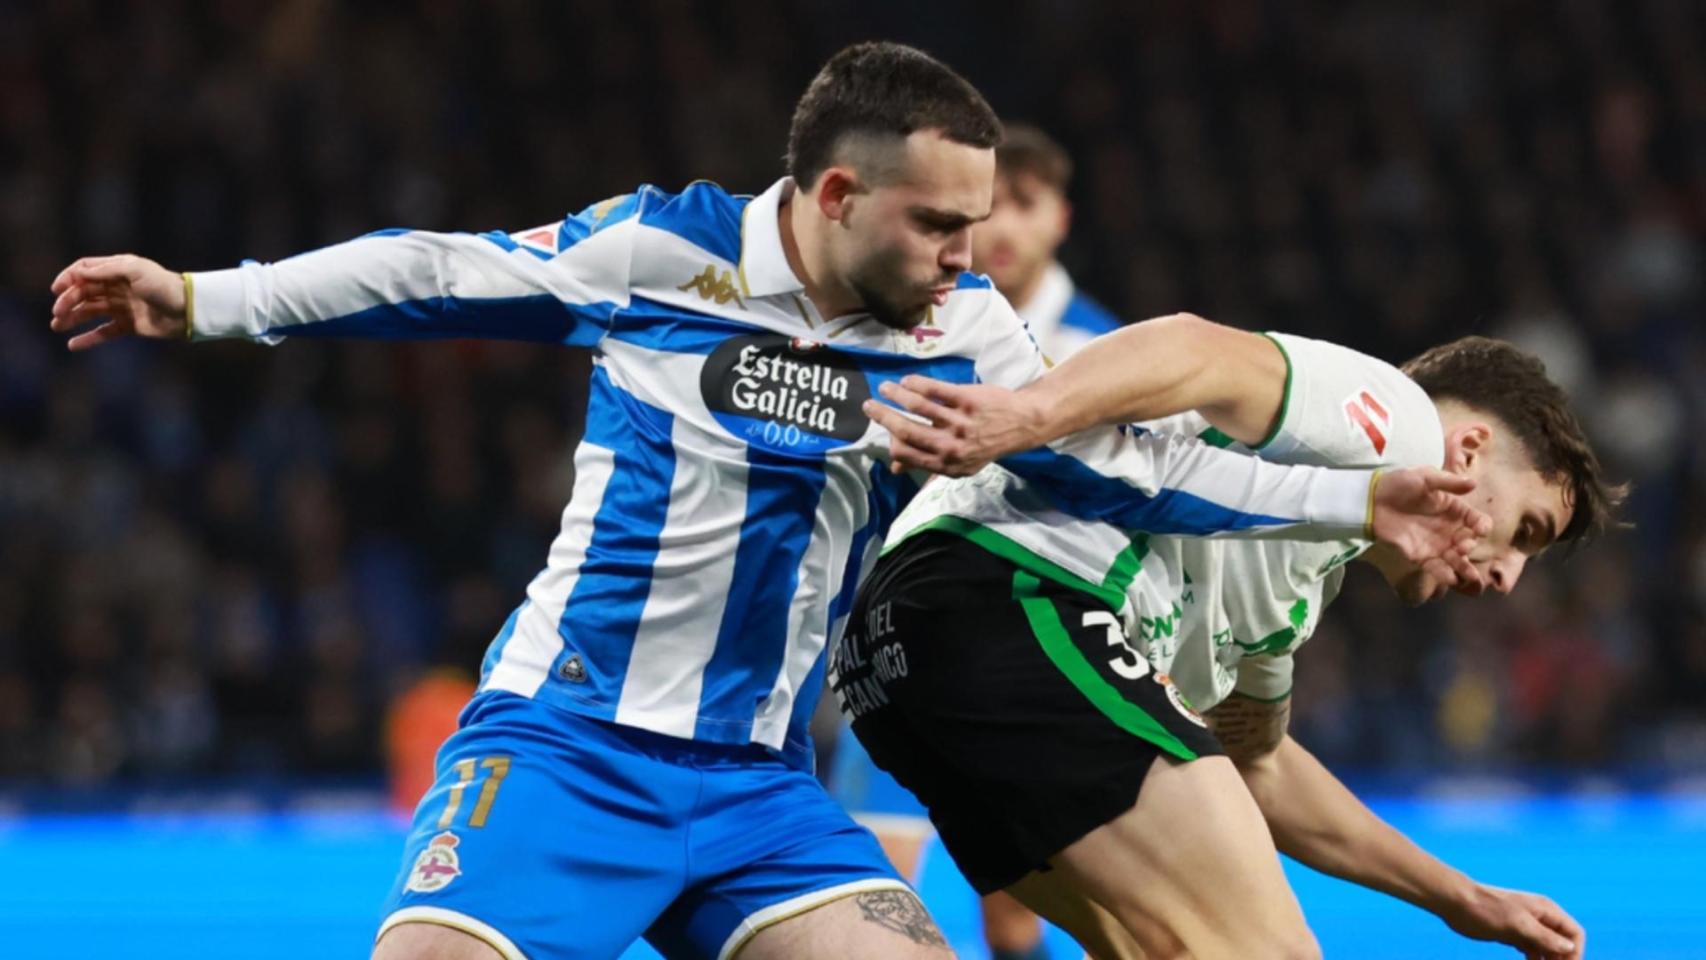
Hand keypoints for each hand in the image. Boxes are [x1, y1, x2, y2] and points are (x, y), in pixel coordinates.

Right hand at [50, 254, 188, 349]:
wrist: (188, 310)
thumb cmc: (164, 286)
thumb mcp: (135, 270)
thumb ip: (106, 270)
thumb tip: (78, 273)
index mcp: (118, 269)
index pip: (85, 271)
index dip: (68, 278)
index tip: (56, 290)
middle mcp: (118, 287)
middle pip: (84, 292)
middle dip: (68, 301)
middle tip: (58, 313)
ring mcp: (123, 307)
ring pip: (91, 312)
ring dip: (72, 318)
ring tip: (57, 326)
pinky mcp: (130, 326)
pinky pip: (105, 332)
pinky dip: (89, 338)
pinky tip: (73, 345)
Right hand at [862, 376, 1047, 475]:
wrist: (1021, 424)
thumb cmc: (986, 444)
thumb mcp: (959, 463)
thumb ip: (927, 464)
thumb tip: (895, 467)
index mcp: (947, 464)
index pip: (907, 453)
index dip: (891, 441)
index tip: (885, 428)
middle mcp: (952, 446)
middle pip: (908, 430)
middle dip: (883, 416)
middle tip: (869, 405)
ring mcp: (960, 422)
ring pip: (919, 406)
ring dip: (896, 395)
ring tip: (885, 387)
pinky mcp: (968, 400)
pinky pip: (935, 390)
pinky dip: (917, 384)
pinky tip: (907, 380)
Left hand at [1369, 467, 1491, 590]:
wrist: (1370, 501)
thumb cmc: (1398, 485)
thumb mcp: (1424, 477)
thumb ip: (1448, 482)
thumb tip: (1473, 483)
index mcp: (1453, 509)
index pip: (1476, 520)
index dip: (1481, 525)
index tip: (1480, 529)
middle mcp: (1448, 529)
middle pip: (1468, 542)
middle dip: (1470, 546)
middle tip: (1463, 546)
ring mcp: (1435, 544)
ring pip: (1456, 559)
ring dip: (1464, 567)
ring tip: (1470, 576)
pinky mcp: (1420, 556)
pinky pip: (1436, 568)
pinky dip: (1444, 575)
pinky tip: (1451, 579)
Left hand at [1437, 883, 1584, 958]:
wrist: (1457, 903)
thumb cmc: (1487, 909)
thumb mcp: (1518, 924)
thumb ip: (1544, 937)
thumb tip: (1569, 948)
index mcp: (1546, 911)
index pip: (1574, 934)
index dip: (1575, 954)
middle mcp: (1540, 919)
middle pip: (1562, 944)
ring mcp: (1526, 928)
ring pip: (1547, 950)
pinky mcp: (1513, 935)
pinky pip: (1532, 952)